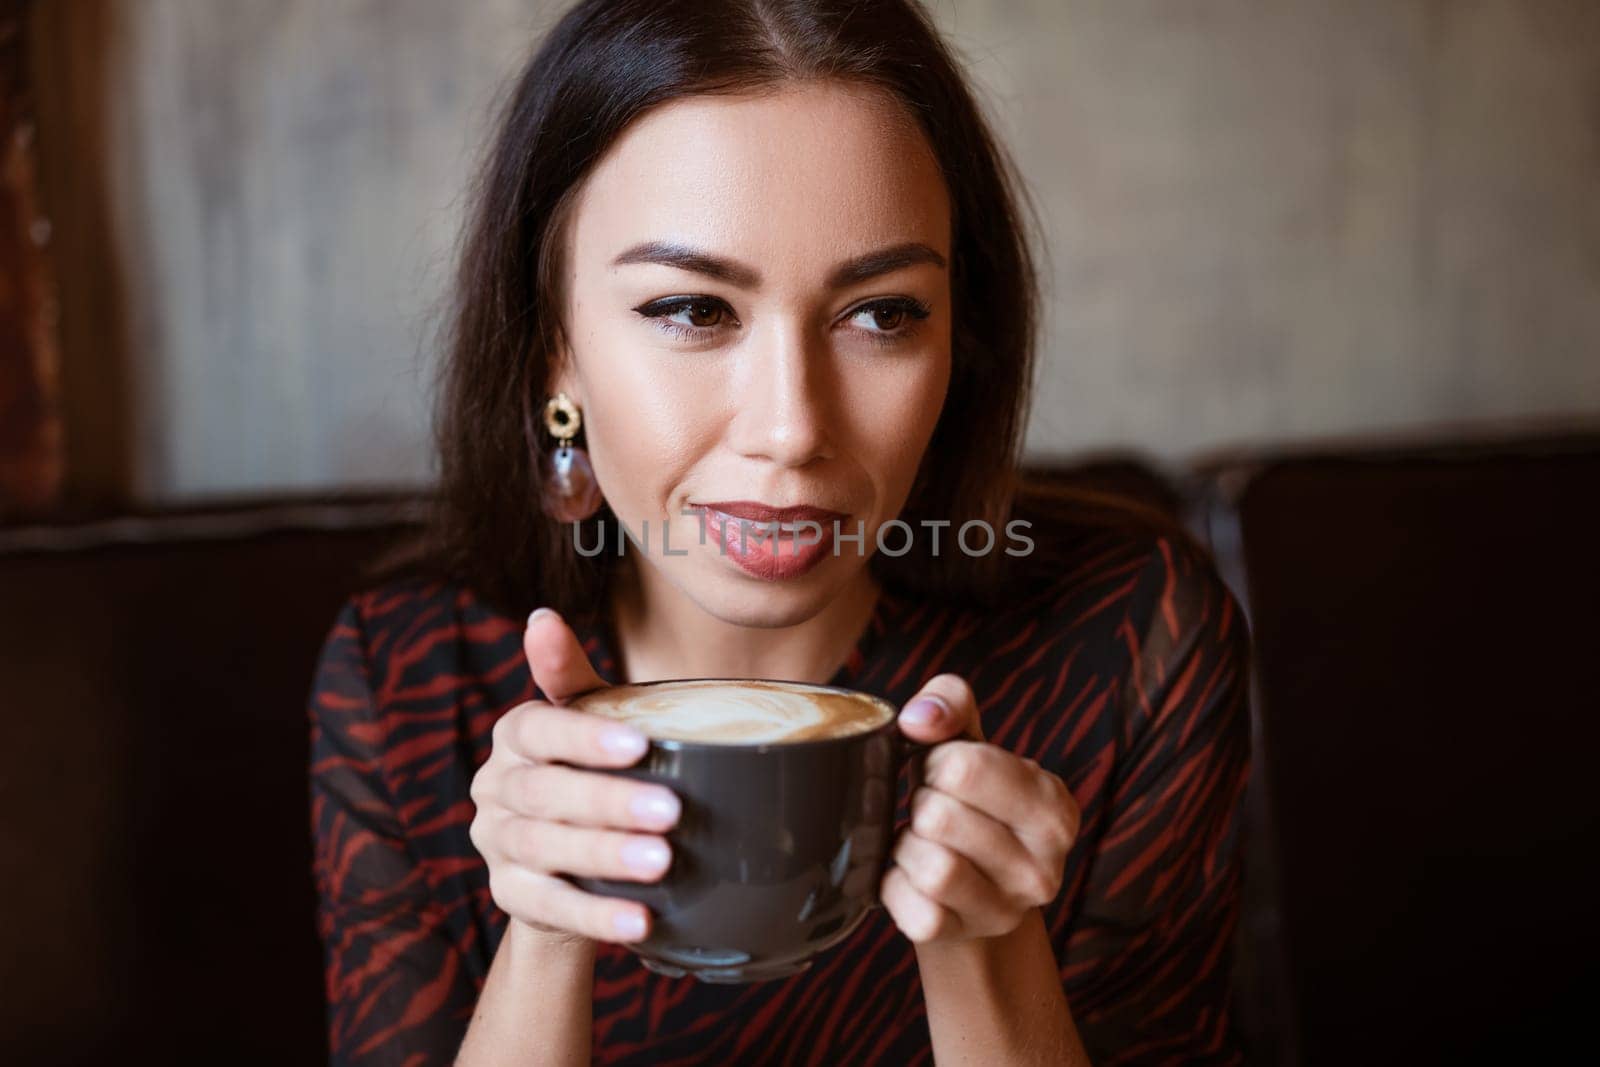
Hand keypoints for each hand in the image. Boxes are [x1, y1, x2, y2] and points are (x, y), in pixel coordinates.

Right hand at [467, 608, 680, 946]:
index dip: (585, 737)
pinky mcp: (509, 895)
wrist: (568, 859)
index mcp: (516, 735)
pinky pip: (549, 906)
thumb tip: (540, 616)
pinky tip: (640, 921)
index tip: (640, 745)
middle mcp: (496, 786)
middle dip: (609, 803)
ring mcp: (496, 843)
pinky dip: (596, 916)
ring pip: (545, 849)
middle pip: (546, 794)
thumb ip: (570, 675)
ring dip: (604, 856)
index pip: (539, 728)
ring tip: (661, 862)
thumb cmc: (591, 769)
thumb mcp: (591, 720)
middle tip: (671, 813)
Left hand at [881, 673, 1080, 944]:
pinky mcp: (961, 937)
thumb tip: (918, 719)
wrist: (970, 881)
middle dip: (922, 804)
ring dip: (908, 846)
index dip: (938, 762)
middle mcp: (1043, 868)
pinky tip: (911, 876)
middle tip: (933, 810)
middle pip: (940, 816)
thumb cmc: (968, 797)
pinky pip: (911, 909)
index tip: (945, 772)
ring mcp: (1005, 910)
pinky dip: (895, 886)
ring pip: (930, 867)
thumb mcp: (969, 739)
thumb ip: (949, 703)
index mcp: (1054, 807)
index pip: (966, 767)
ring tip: (923, 841)